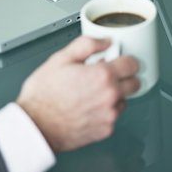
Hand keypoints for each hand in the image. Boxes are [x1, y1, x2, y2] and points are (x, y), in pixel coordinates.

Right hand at [17, 36, 139, 151]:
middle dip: (125, 76)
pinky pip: (114, 116)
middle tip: (109, 74)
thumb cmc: (44, 95)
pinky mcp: (105, 130)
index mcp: (102, 75)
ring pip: (125, 100)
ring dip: (116, 94)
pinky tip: (89, 105)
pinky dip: (106, 110)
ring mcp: (109, 115)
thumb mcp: (61, 58)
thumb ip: (87, 44)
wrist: (35, 126)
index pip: (132, 64)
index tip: (119, 59)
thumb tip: (104, 41)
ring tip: (94, 91)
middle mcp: (110, 96)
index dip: (126, 59)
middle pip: (135, 83)